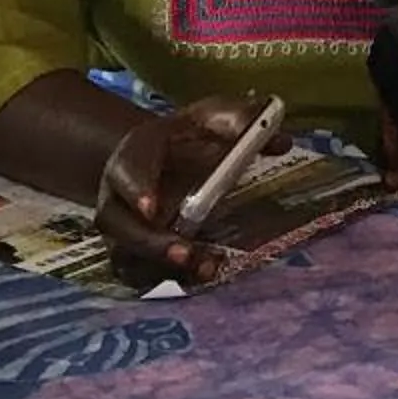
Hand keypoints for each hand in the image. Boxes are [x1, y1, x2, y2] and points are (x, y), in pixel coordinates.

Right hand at [94, 95, 289, 284]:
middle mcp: (120, 195)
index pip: (127, 169)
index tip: (153, 208)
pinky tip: (203, 276)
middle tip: (184, 252)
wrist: (165, 158)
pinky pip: (140, 275)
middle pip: (117, 223)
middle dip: (148, 242)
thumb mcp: (213, 118)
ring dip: (161, 267)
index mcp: (136, 153)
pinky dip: (167, 280)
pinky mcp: (136, 254)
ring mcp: (124, 229)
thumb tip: (280, 141)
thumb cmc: (190, 138)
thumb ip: (241, 122)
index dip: (136, 189)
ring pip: (126, 256)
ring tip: (206, 268)